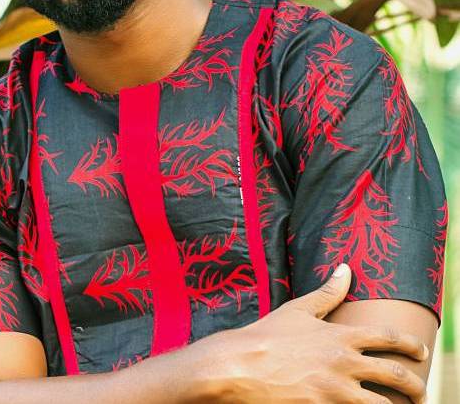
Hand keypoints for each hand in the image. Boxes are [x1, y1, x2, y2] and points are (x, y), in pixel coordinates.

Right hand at [182, 263, 428, 403]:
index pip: (389, 338)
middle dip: (414, 385)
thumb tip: (346, 268)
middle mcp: (343, 364)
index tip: (420, 350)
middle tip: (420, 390)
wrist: (237, 365)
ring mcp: (334, 390)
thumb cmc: (265, 335)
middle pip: (395, 375)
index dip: (410, 344)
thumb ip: (327, 292)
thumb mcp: (297, 310)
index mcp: (340, 336)